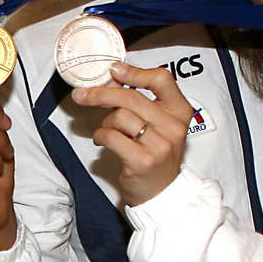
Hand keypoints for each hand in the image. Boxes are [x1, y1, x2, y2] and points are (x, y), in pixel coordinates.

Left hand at [72, 63, 193, 206]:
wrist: (161, 191)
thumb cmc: (155, 154)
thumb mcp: (158, 124)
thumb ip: (140, 102)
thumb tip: (111, 79)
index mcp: (180, 111)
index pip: (162, 79)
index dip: (134, 72)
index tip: (113, 70)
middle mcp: (173, 126)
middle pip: (131, 97)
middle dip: (101, 94)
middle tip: (82, 95)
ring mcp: (159, 144)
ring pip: (119, 116)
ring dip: (105, 122)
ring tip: (106, 131)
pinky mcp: (142, 160)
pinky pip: (111, 136)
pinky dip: (100, 136)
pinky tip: (102, 141)